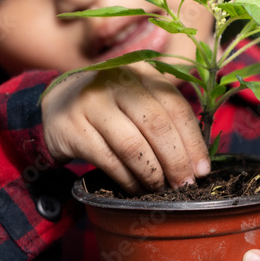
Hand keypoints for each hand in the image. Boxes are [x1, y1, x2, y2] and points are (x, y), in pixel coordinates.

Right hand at [41, 64, 210, 193]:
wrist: (57, 102)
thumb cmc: (112, 107)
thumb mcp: (139, 99)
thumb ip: (167, 118)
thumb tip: (198, 161)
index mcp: (142, 73)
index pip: (176, 106)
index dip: (192, 141)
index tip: (202, 169)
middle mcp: (116, 81)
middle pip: (156, 124)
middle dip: (175, 160)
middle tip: (184, 184)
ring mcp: (91, 103)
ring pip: (132, 145)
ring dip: (152, 173)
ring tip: (159, 188)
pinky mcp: (72, 127)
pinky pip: (108, 160)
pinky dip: (127, 179)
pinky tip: (136, 188)